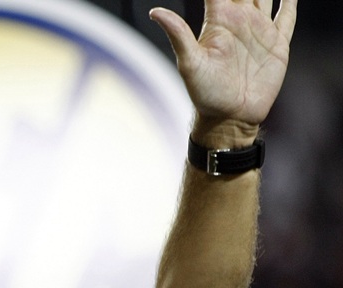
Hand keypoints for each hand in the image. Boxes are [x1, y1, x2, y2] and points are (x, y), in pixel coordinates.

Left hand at [150, 0, 296, 136]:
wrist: (229, 117)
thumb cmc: (204, 93)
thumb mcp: (189, 63)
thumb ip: (178, 34)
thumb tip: (155, 11)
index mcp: (219, 21)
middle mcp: (240, 21)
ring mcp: (259, 31)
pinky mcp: (278, 45)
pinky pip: (286, 17)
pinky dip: (290, 2)